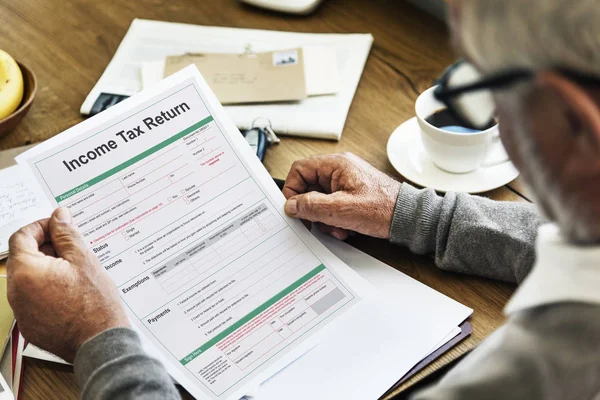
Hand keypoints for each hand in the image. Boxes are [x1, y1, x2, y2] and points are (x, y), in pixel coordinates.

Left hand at [7, 208, 128, 361]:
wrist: (99, 342)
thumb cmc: (95, 304)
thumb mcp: (84, 260)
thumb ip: (67, 234)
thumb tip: (59, 216)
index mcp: (26, 272)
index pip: (21, 237)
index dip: (41, 227)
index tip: (58, 227)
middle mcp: (16, 292)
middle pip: (24, 258)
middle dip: (46, 248)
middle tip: (72, 249)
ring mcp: (21, 311)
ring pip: (29, 278)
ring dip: (48, 268)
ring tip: (76, 272)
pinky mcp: (30, 324)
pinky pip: (33, 298)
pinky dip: (48, 289)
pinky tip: (71, 291)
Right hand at [283, 153, 400, 239]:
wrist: (408, 217)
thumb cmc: (384, 208)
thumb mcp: (341, 210)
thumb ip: (312, 206)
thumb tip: (291, 205)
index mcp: (336, 164)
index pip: (299, 169)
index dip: (292, 190)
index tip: (294, 209)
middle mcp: (340, 170)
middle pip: (309, 187)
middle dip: (312, 210)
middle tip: (318, 223)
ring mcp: (346, 182)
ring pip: (320, 199)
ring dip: (324, 218)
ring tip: (338, 228)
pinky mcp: (352, 194)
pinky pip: (332, 205)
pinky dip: (335, 219)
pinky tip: (345, 228)